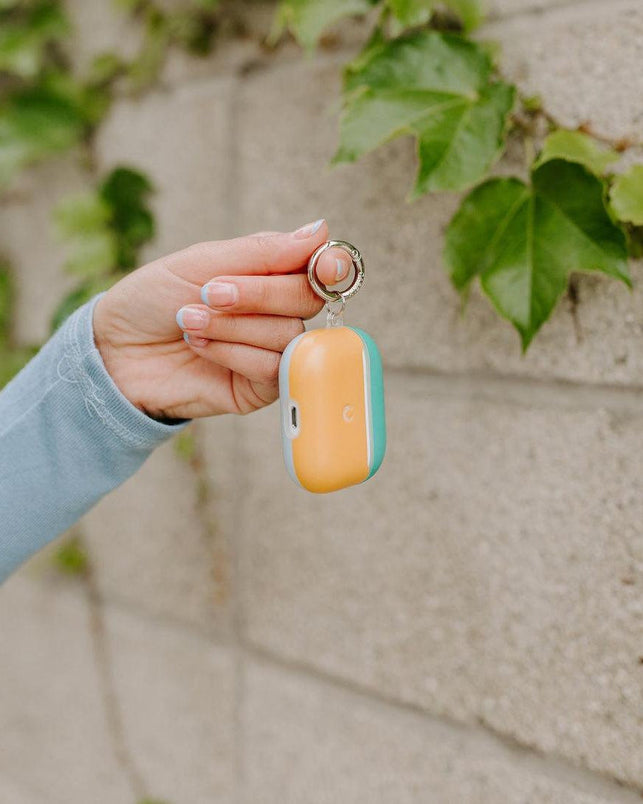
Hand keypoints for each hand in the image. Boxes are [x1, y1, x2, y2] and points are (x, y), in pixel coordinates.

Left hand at [93, 219, 352, 419]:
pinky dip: (232, 353)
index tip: (323, 265)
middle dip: (258, 294)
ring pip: (288, 334)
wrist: (116, 349)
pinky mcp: (259, 388)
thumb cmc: (154, 299)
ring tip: (189, 321)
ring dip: (234, 325)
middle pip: (307, 299)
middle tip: (210, 292)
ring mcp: (271, 351)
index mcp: (271, 275)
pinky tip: (200, 347)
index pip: (320, 269)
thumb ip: (264, 252)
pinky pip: (272, 368)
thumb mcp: (203, 262)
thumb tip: (322, 232)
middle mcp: (278, 313)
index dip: (331, 266)